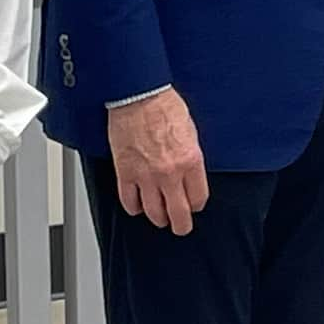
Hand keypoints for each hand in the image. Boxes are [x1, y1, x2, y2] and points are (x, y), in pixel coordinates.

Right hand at [108, 88, 208, 233]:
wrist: (139, 96)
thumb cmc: (164, 107)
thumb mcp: (191, 132)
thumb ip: (191, 158)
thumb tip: (190, 175)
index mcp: (190, 161)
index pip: (197, 198)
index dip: (196, 205)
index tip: (194, 205)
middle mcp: (169, 173)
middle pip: (178, 213)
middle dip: (181, 225)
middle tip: (180, 227)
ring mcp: (146, 176)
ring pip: (153, 213)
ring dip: (158, 218)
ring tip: (160, 218)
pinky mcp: (125, 173)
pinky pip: (129, 202)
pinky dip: (134, 208)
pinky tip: (138, 206)